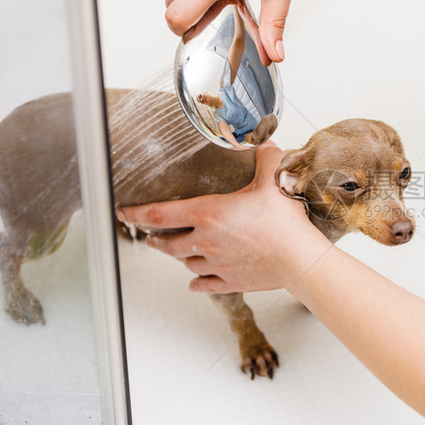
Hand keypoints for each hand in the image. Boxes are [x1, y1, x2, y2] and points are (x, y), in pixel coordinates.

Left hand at [117, 143, 328, 292]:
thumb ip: (264, 157)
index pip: (159, 214)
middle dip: (155, 238)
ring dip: (180, 257)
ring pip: (186, 263)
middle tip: (150, 235)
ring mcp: (216, 265)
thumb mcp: (273, 180)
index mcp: (208, 214)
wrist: (300, 259)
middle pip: (166, 244)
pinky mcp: (231, 281)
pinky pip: (205, 284)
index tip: (124, 212)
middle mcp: (205, 241)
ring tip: (181, 251)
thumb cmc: (285, 222)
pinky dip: (198, 281)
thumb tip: (264, 141)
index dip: (136, 213)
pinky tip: (196, 279)